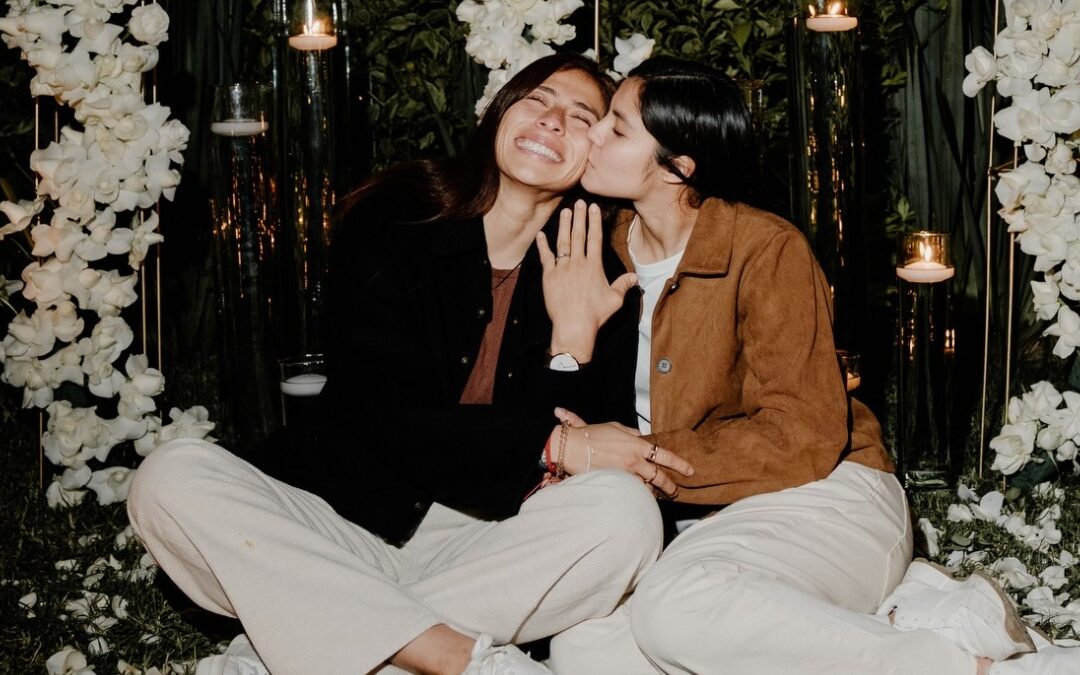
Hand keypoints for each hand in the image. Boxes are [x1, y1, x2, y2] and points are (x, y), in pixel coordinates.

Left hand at [536, 200, 637, 360]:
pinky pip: (546, 257)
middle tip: (579, 203)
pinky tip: (541, 234)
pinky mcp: (549, 276)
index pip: (595, 238)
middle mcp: (578, 263)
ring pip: (563, 242)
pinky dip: (543, 245)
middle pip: (579, 235)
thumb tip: (635, 277)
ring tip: (565, 212)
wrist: (573, 326)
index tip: (593, 208)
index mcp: (594, 266)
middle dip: (579, 217)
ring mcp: (562, 268)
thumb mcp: (615, 299)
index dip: (594, 221)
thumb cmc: (595, 315)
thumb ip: (623, 284)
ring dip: (564, 226)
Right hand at [554, 407, 693, 498]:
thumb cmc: (590, 435)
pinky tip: (638, 498)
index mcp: (636, 444)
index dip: (679, 464)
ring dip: (652, 493)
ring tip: (655, 496)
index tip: (689, 470)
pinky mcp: (614, 484)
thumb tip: (639, 436)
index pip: (664, 455)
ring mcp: (624, 474)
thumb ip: (630, 432)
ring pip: (646, 488)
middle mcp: (634, 460)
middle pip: (659, 476)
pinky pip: (631, 493)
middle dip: (670, 486)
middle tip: (675, 491)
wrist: (572, 447)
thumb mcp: (613, 426)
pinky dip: (637, 496)